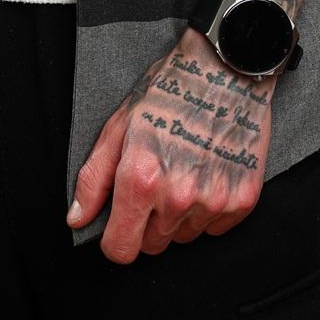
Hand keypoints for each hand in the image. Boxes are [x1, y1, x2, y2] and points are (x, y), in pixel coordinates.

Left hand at [65, 27, 276, 263]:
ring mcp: (213, 200)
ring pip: (184, 237)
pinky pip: (216, 229)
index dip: (115, 238)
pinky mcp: (242, 200)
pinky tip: (207, 173)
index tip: (120, 221)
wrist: (225, 69)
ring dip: (179, 215)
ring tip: (183, 170)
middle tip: (156, 179)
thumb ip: (94, 178)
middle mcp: (178, 197)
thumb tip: (78, 219)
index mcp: (141, 179)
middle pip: (152, 246)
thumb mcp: (120, 125)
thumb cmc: (170, 90)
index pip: (121, 250)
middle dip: (147, 222)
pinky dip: (208, 210)